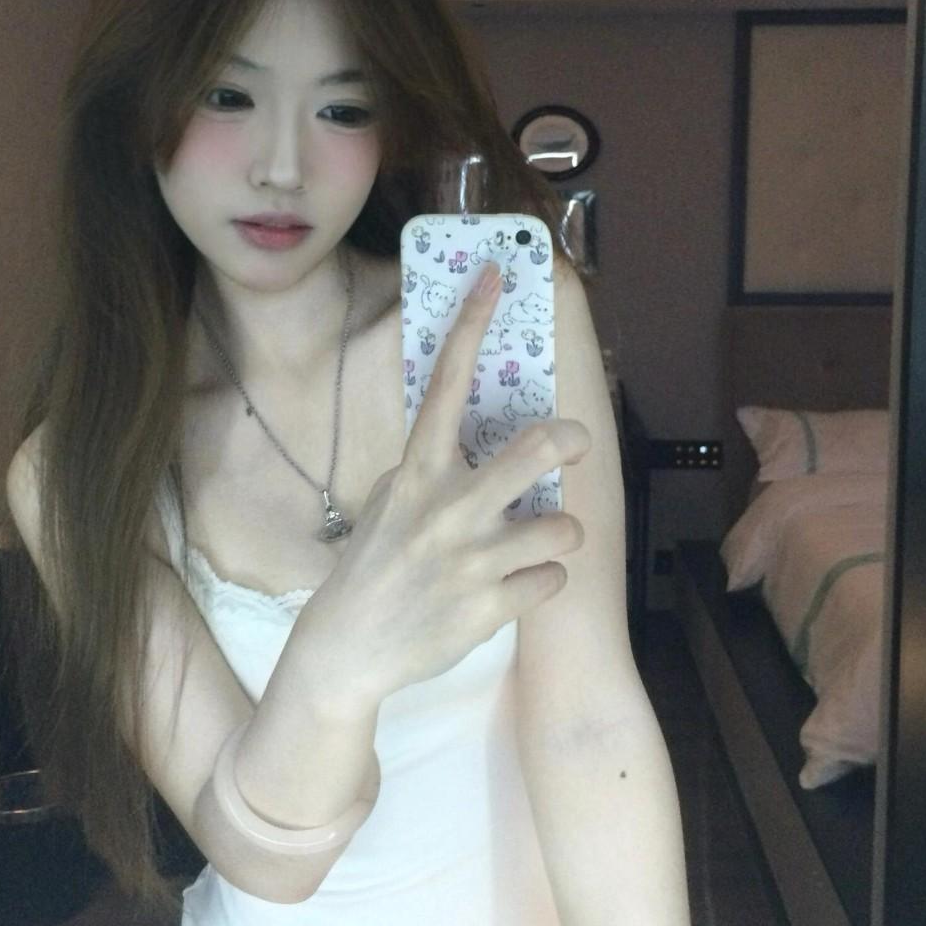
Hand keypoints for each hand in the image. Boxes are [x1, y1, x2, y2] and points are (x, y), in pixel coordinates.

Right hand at [297, 262, 590, 710]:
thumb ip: (426, 471)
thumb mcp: (386, 504)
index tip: (498, 274)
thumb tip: (460, 443)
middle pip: (534, 449)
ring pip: (562, 526)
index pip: (447, 382)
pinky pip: (553, 580)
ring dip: (560, 531)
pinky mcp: (492, 607)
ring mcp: (473, 560)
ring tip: (541, 540)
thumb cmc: (372, 567)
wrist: (349, 651)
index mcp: (417, 474)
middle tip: (577, 439)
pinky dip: (543, 582)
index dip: (474, 322)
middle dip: (567, 438)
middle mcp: (447, 509)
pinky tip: (518, 588)